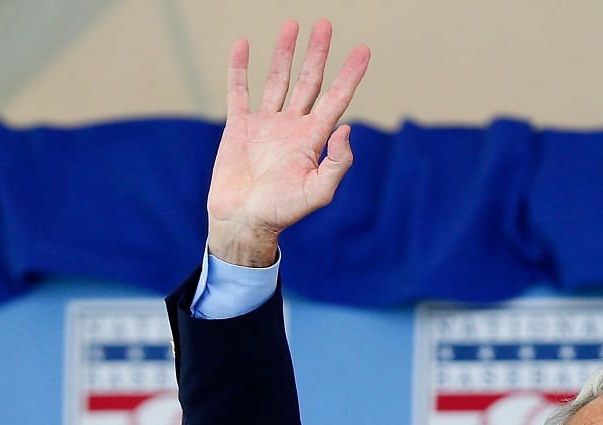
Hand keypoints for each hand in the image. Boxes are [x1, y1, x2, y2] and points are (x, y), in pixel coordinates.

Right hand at [205, 20, 369, 266]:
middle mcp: (292, 126)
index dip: (350, 75)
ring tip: (291, 24)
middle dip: (318, 53)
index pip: (336, 99)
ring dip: (284, 53)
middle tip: (325, 24)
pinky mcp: (239, 127)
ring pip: (278, 80)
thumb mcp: (319, 193)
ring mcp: (266, 124)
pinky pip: (239, 91)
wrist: (244, 221)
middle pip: (309, 81)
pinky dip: (239, 68)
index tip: (363, 51)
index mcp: (313, 139)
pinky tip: (243, 46)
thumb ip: (337, 163)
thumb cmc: (282, 213)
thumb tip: (347, 129)